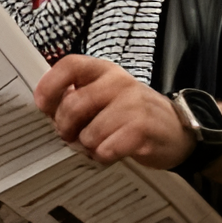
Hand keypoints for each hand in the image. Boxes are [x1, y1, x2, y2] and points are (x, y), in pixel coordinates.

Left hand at [34, 55, 194, 169]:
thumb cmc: (136, 115)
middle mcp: (118, 83)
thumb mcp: (108, 96)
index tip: (43, 105)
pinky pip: (105, 150)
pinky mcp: (142, 129)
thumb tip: (48, 108)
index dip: (49, 86)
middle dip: (65, 127)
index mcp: (105, 71)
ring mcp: (132, 105)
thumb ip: (79, 97)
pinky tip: (113, 152)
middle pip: (73, 105)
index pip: (69, 65)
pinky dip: (104, 157)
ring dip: (88, 147)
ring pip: (87, 134)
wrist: (178, 131)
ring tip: (100, 144)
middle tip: (71, 135)